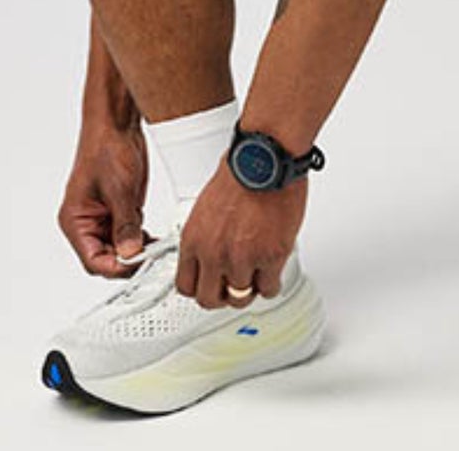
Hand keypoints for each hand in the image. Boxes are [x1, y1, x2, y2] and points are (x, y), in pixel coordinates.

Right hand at [58, 120, 151, 277]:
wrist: (116, 124)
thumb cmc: (106, 148)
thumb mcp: (119, 190)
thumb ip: (125, 225)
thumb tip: (130, 253)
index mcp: (75, 221)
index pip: (93, 260)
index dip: (116, 266)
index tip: (138, 264)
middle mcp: (85, 223)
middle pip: (105, 258)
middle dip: (128, 259)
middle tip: (152, 257)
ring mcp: (102, 217)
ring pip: (118, 249)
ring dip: (136, 250)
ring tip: (156, 248)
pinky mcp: (117, 210)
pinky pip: (127, 234)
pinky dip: (141, 238)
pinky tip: (155, 238)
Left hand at [175, 163, 307, 308]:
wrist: (265, 158)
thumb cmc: (241, 170)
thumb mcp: (207, 206)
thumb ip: (207, 235)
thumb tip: (212, 252)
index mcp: (193, 239)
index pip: (185, 285)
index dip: (200, 288)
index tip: (210, 284)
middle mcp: (213, 253)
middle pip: (209, 300)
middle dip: (223, 296)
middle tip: (234, 286)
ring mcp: (241, 259)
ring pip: (241, 297)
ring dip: (249, 287)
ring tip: (257, 272)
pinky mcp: (270, 257)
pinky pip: (269, 288)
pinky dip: (272, 282)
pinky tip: (273, 268)